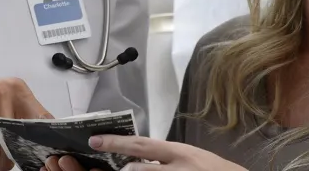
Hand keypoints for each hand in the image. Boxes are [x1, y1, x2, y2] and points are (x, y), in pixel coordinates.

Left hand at [44, 135, 247, 170]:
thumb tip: (137, 154)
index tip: (95, 141)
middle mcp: (177, 170)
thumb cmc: (213, 170)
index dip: (117, 143)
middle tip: (95, 167)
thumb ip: (166, 155)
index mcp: (179, 153)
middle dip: (117, 170)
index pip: (142, 145)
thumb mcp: (190, 155)